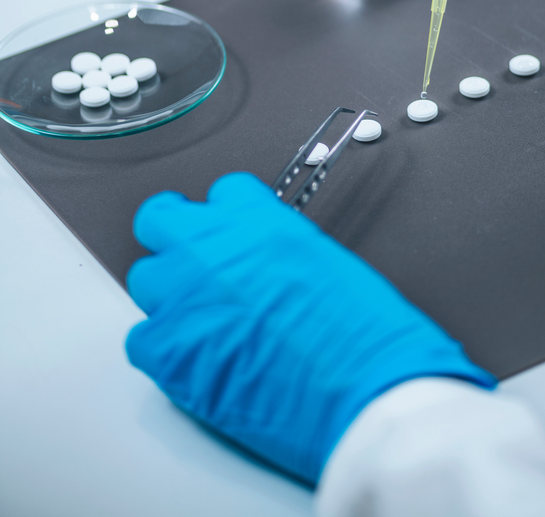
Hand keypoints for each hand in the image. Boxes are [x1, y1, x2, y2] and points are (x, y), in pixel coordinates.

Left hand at [126, 173, 494, 483]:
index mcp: (257, 220)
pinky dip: (164, 349)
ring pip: (145, 278)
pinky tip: (195, 358)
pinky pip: (142, 339)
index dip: (229, 216)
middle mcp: (212, 249)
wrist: (365, 389)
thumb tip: (263, 263)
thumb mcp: (326, 261)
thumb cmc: (364, 332)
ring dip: (169, 293)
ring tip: (200, 318)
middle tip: (193, 258)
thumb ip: (279, 249)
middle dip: (174, 234)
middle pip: (159, 219)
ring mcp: (185, 299)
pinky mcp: (170, 354)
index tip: (234, 233)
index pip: (222, 193)